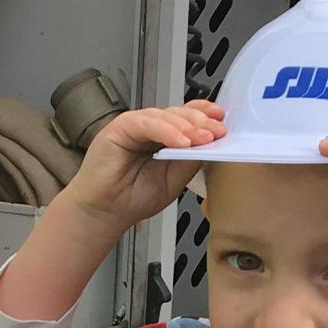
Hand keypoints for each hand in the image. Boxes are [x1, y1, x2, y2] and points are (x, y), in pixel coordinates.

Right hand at [65, 100, 226, 237]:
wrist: (104, 213)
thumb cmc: (132, 198)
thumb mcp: (174, 179)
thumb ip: (190, 159)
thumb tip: (212, 144)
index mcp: (163, 138)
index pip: (187, 119)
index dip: (205, 117)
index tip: (223, 123)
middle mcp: (150, 128)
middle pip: (179, 114)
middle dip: (202, 122)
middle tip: (218, 132)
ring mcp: (135, 126)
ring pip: (165, 116)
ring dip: (187, 126)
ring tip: (203, 139)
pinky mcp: (120, 127)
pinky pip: (147, 123)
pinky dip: (166, 131)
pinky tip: (180, 142)